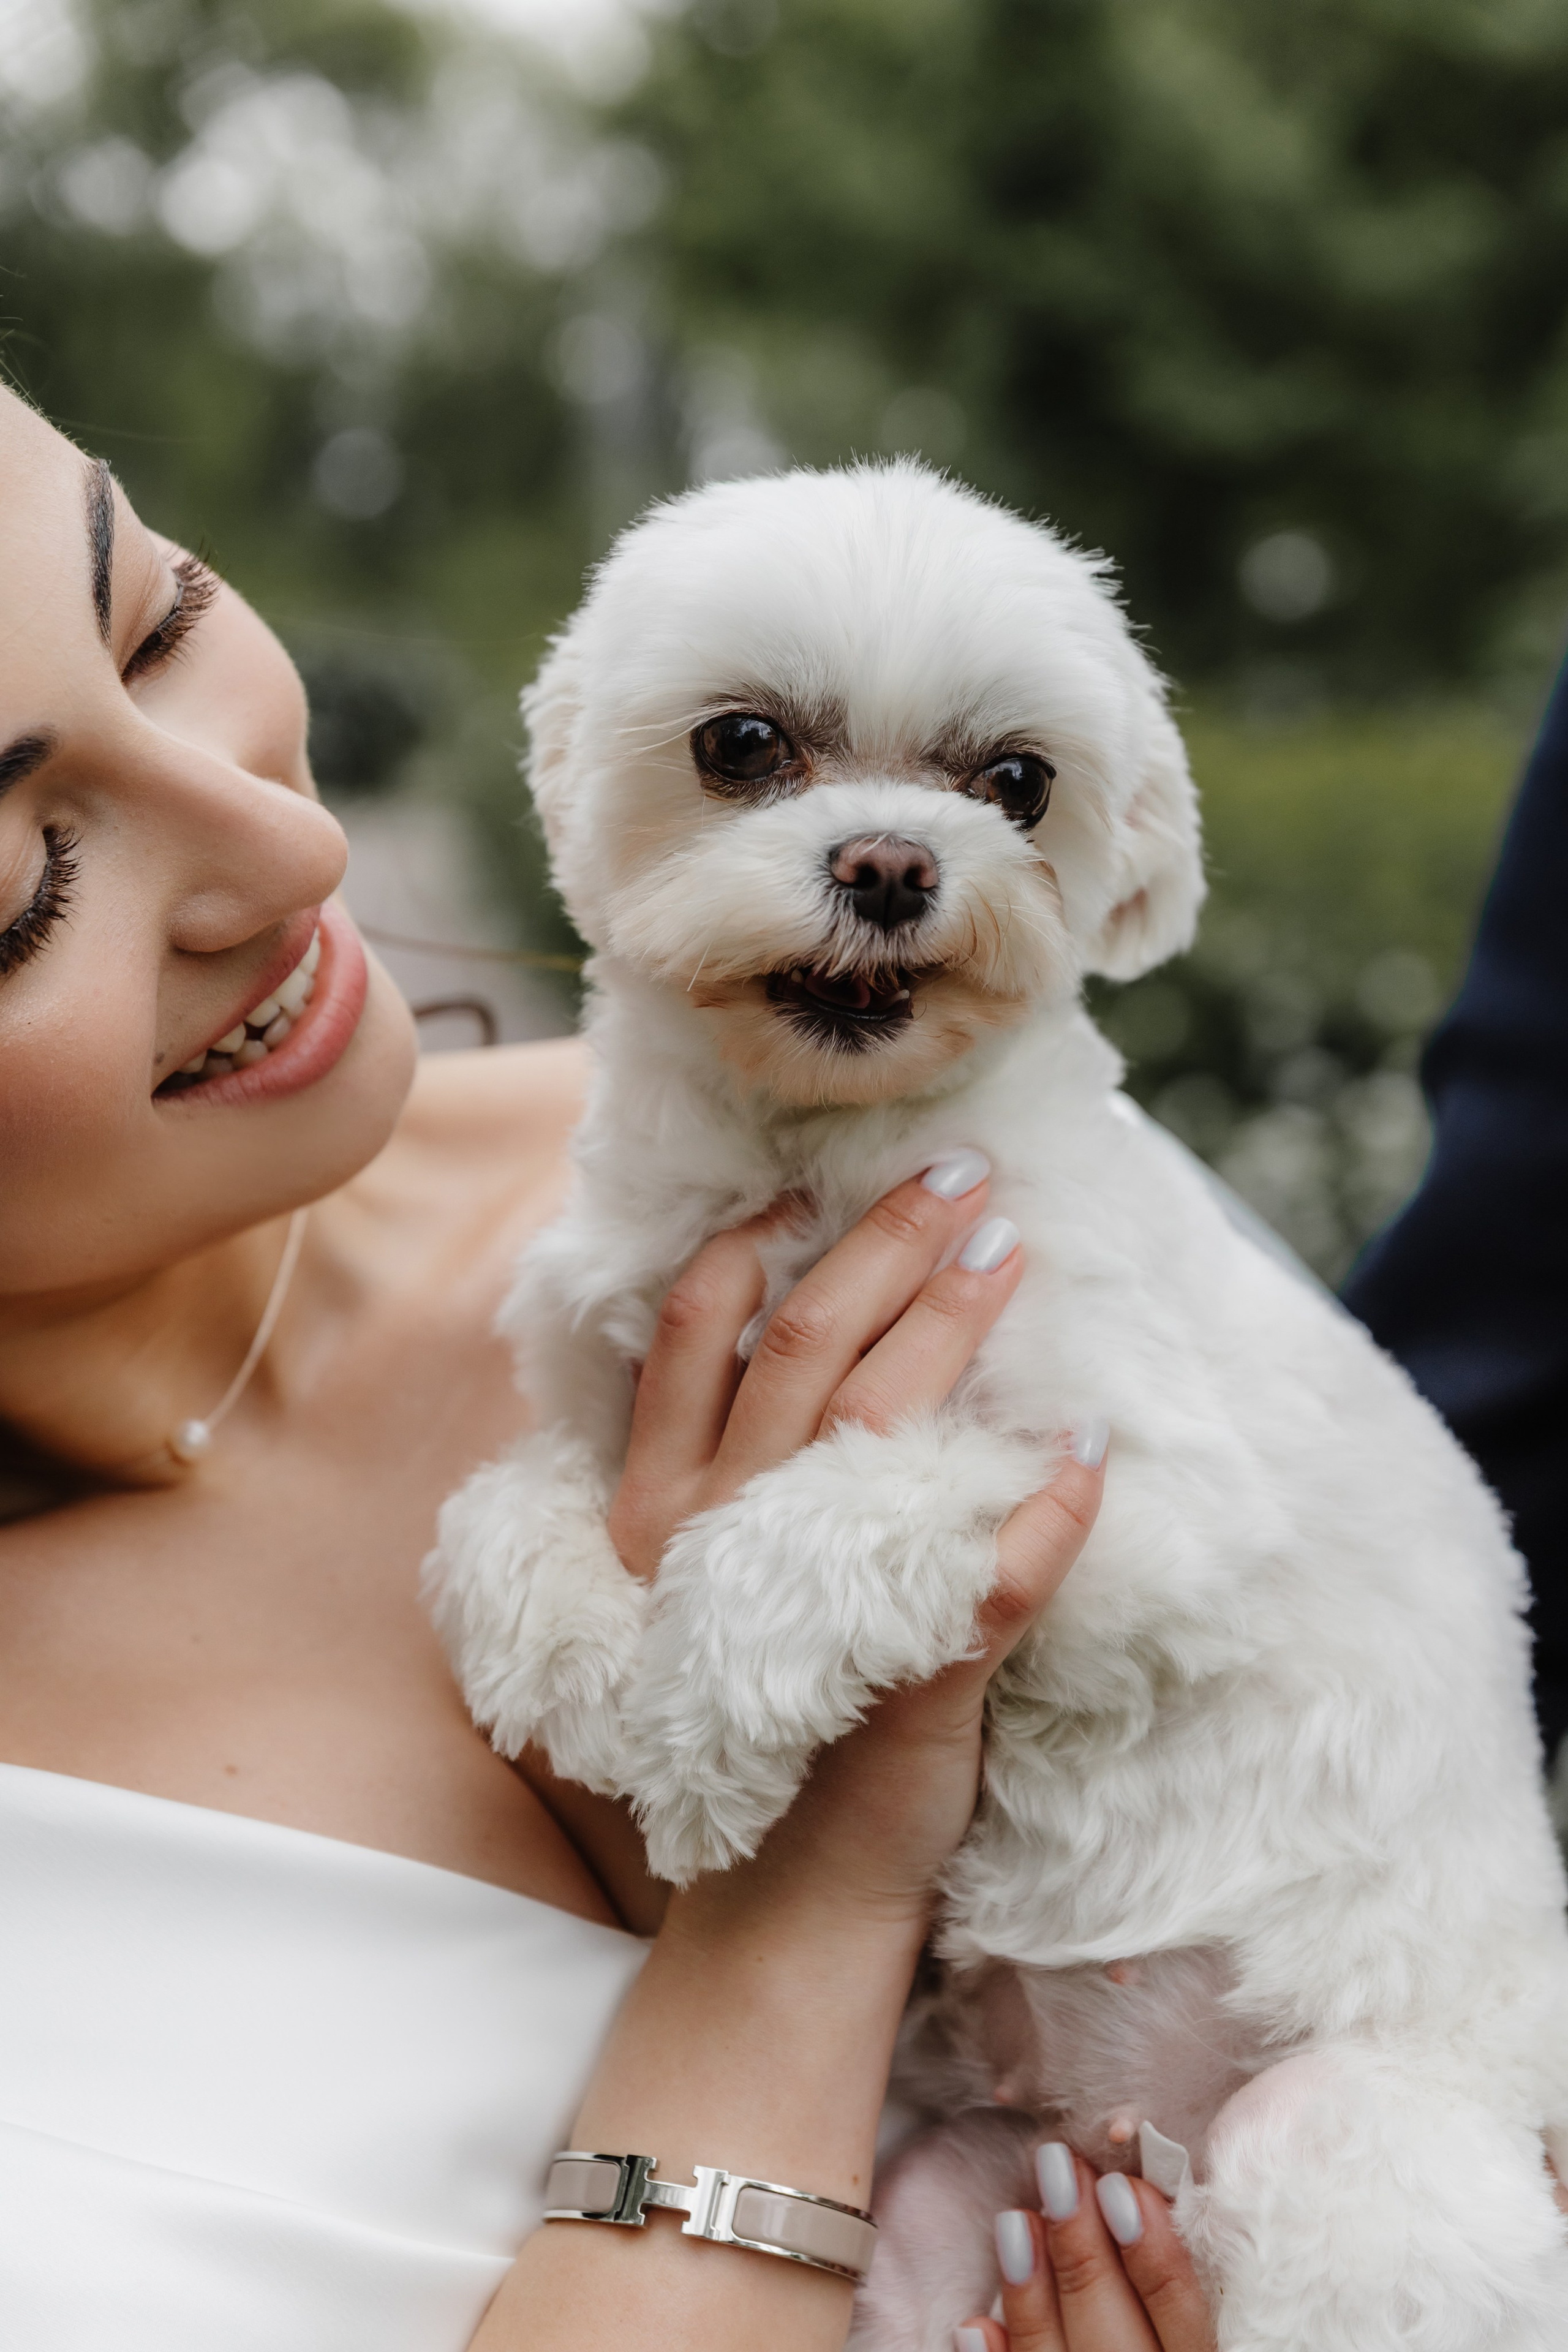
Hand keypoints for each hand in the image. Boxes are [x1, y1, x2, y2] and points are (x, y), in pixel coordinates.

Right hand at [607, 1155, 1105, 1919]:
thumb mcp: (702, 1592)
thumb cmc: (747, 1725)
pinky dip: (1047, 1506)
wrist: (774, 1906)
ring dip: (952, 1330)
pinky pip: (989, 1573)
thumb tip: (799, 1355)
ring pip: (877, 1427)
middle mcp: (716, 1538)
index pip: (696, 1341)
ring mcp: (807, 1603)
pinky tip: (1090, 1445)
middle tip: (960, 1174)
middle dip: (881, 1249)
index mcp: (664, 1511)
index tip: (810, 1187)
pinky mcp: (904, 1674)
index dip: (753, 1249)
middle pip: (801, 1352)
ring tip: (1012, 1253)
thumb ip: (727, 1481)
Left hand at [961, 2148, 1213, 2351]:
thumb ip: (1165, 2280)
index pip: (1179, 2315)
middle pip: (1115, 2334)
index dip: (1155, 2252)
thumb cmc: (1158, 2338)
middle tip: (1059, 2171)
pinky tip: (975, 2324)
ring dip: (1031, 2295)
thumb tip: (1127, 2195)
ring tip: (1015, 2219)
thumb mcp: (1184, 2323)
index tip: (1122, 2185)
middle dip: (1084, 2250)